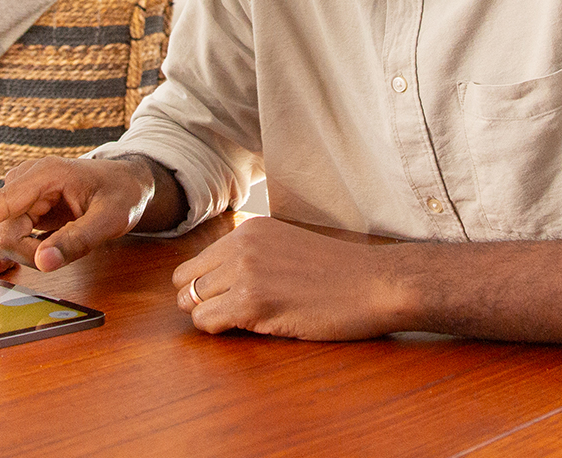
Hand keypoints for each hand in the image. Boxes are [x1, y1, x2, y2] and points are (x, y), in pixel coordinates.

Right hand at [0, 156, 155, 271]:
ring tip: (65, 243)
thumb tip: (43, 264)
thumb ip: (76, 242)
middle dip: (24, 252)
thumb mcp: (109, 220)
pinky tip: (48, 244)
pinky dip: (27, 247)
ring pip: (8, 233)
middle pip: (3, 228)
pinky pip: (14, 231)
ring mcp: (24, 191)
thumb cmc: (121, 195)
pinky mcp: (26, 203)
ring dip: (28, 250)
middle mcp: (27, 180)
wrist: (128, 181)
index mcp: (44, 175)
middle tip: (60, 256)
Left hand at [171, 217, 407, 340]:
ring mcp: (245, 272)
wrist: (376, 284)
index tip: (228, 300)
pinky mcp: (252, 302)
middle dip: (200, 302)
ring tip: (244, 322)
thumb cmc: (340, 273)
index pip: (197, 262)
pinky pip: (207, 322)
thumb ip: (253, 256)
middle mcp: (241, 246)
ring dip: (211, 318)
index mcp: (249, 230)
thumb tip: (220, 281)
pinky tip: (249, 328)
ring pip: (192, 304)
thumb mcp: (288, 247)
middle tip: (229, 316)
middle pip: (185, 281)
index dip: (207, 287)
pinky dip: (219, 331)